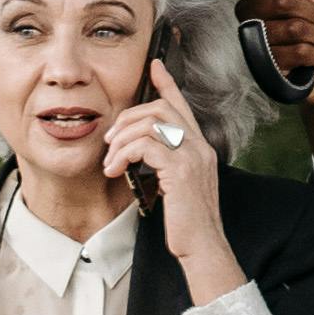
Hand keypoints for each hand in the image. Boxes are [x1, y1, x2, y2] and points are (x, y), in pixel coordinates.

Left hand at [103, 62, 239, 297]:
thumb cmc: (188, 224)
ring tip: (110, 161)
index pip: (182, 107)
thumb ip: (166, 165)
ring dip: (122, 139)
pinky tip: (115, 171)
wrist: (203, 249)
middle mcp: (199, 147)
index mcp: (199, 148)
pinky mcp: (180, 170)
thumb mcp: (177, 188)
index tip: (154, 66)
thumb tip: (141, 154)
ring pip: (151, 123)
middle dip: (128, 118)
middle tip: (110, 140)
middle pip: (160, 109)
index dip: (167, 84)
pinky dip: (124, 154)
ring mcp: (192, 157)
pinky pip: (145, 145)